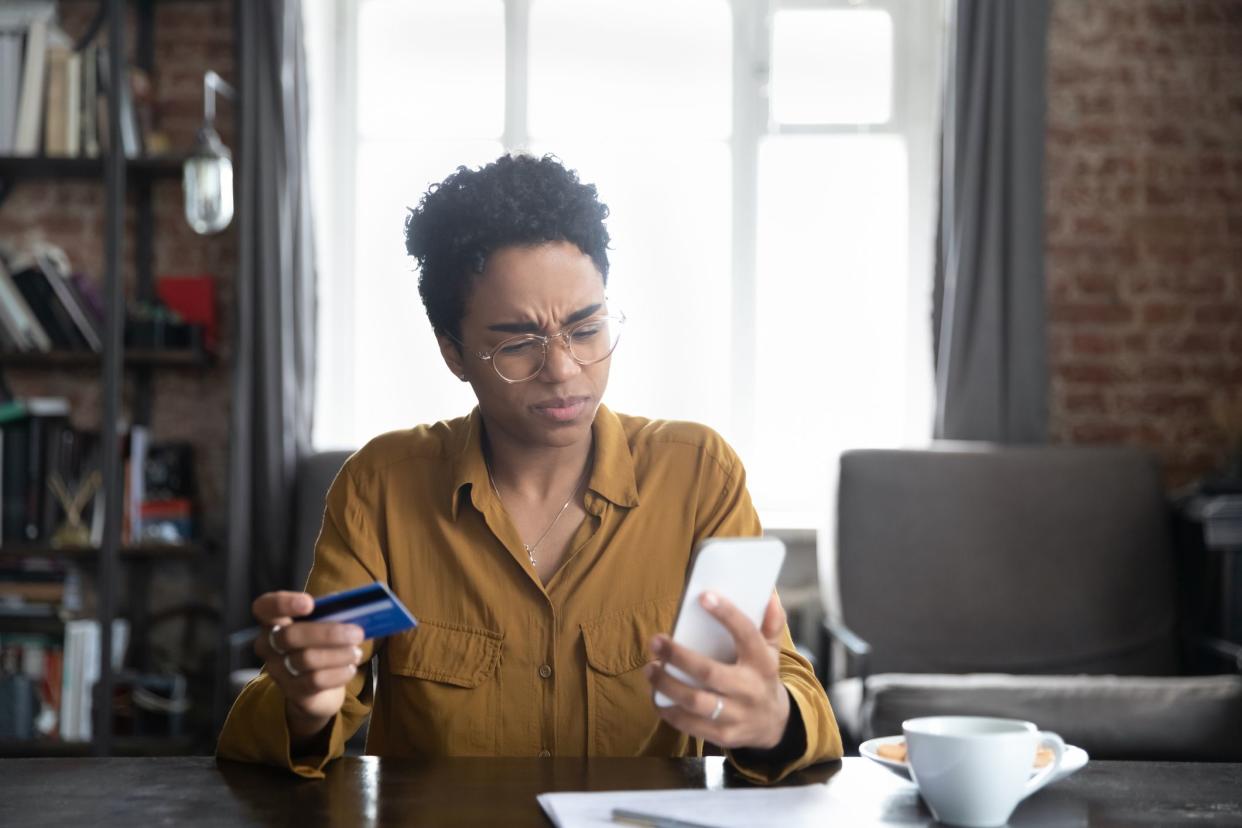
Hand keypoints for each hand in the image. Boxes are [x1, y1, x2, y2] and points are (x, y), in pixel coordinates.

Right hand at [251, 591, 366, 728]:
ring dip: (338, 654)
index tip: (310, 604)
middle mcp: (268, 645)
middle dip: (327, 633)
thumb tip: (354, 607)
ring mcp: (277, 670)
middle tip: (357, 633)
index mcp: (273, 620)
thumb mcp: (325, 622)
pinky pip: (315, 681)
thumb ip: (332, 612)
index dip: (283, 603)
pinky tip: (350, 668)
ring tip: (356, 652)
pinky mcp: (292, 691)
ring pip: (306, 659)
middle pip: (290, 636)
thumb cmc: (322, 642)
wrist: (321, 684)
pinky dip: (338, 673)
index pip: (265, 607)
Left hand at [644, 591, 790, 749]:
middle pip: (709, 672)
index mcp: (763, 663)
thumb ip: (771, 623)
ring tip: (650, 669)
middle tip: (656, 641)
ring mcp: (736, 715)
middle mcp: (749, 690)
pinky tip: (656, 695)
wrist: (774, 725)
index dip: (727, 614)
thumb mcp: (772, 650)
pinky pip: (690, 724)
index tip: (704, 597)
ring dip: (667, 685)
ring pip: (695, 702)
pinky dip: (668, 710)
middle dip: (678, 656)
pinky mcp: (723, 736)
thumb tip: (768, 594)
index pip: (746, 634)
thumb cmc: (762, 677)